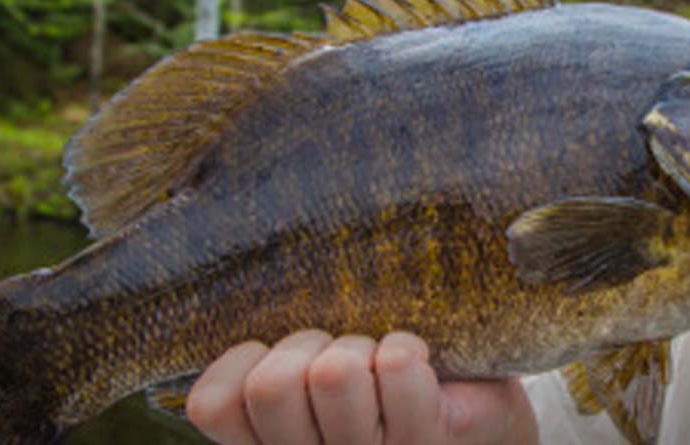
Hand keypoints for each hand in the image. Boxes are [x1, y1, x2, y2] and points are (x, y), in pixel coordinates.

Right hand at [186, 330, 537, 444]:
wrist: (477, 427)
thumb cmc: (381, 385)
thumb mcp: (313, 366)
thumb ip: (273, 345)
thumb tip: (242, 262)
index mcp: (269, 441)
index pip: (212, 405)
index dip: (241, 362)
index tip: (278, 353)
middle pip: (273, 385)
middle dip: (307, 348)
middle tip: (340, 357)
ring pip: (334, 375)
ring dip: (361, 349)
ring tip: (380, 363)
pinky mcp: (424, 439)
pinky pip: (397, 368)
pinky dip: (408, 346)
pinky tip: (420, 365)